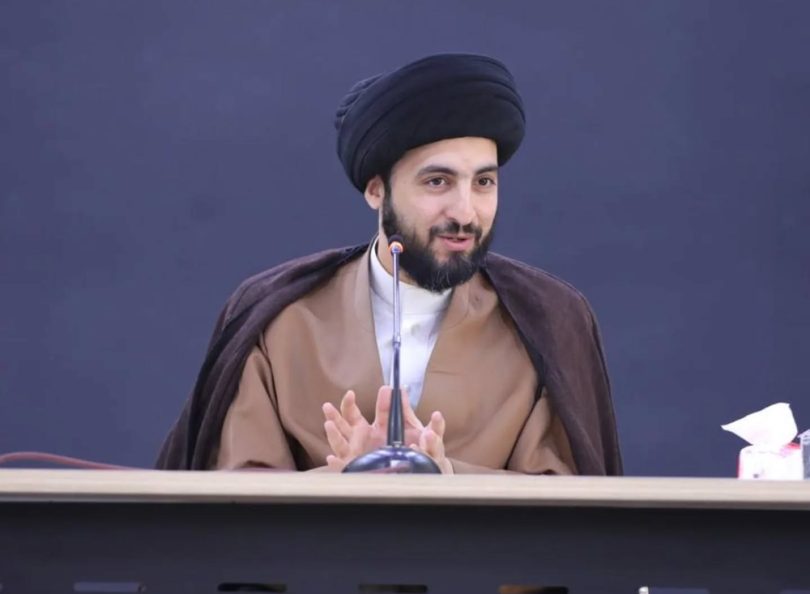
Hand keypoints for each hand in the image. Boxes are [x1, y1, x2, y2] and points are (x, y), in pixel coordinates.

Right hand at [322, 386, 451, 472]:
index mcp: (370, 429)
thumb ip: (404, 409)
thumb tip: (400, 388)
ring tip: (328, 425)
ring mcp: (357, 456)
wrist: (416, 472)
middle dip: (334, 416)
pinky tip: (331, 459)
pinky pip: (344, 469)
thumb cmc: (410, 448)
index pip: (356, 413)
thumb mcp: (410, 426)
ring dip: (333, 435)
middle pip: (342, 426)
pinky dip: (336, 464)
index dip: (352, 403)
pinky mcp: (358, 472)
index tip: (353, 393)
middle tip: (327, 406)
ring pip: (340, 444)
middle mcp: (360, 441)